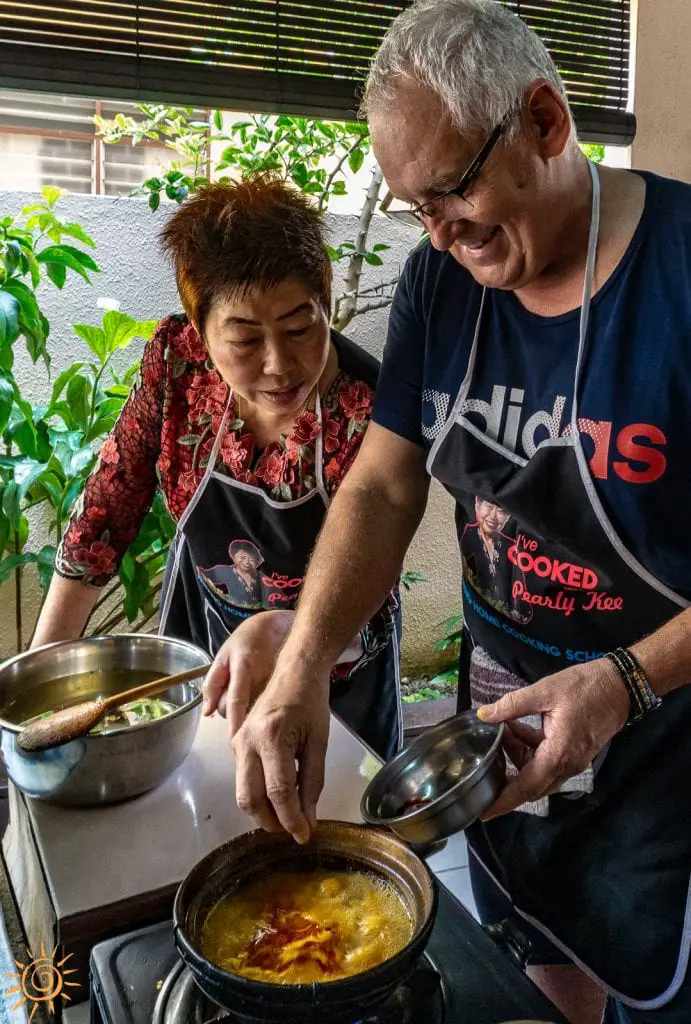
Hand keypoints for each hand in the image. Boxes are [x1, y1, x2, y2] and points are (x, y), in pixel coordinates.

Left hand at [202, 611, 293, 738]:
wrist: (281, 628)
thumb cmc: (249, 640)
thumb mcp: (224, 655)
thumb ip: (212, 683)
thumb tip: (206, 713)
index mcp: (244, 669)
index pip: (237, 701)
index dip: (235, 723)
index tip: (234, 742)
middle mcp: (262, 680)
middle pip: (240, 711)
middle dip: (230, 708)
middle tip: (233, 688)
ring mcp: (276, 687)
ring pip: (253, 713)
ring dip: (245, 709)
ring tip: (249, 687)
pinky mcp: (285, 691)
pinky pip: (265, 709)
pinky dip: (258, 707)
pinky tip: (259, 692)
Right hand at [232, 662, 330, 844]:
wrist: (294, 671)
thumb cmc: (311, 702)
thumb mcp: (318, 743)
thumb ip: (312, 782)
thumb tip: (308, 818)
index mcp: (271, 739)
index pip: (279, 792)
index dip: (292, 819)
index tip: (304, 836)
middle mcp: (247, 743)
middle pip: (250, 799)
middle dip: (271, 822)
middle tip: (293, 830)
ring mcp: (237, 743)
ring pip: (242, 793)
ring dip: (263, 811)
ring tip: (288, 817)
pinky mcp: (236, 743)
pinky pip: (243, 779)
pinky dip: (259, 794)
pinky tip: (278, 796)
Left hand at [477, 657, 629, 817]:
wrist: (620, 686)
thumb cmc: (584, 687)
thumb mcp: (544, 691)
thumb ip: (511, 706)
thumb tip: (484, 715)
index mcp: (558, 755)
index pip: (526, 788)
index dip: (503, 801)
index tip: (484, 812)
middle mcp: (567, 766)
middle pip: (529, 783)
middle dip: (506, 774)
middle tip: (485, 758)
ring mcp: (573, 762)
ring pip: (537, 771)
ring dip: (517, 755)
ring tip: (503, 728)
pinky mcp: (575, 754)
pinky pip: (547, 761)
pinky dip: (530, 749)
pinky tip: (520, 727)